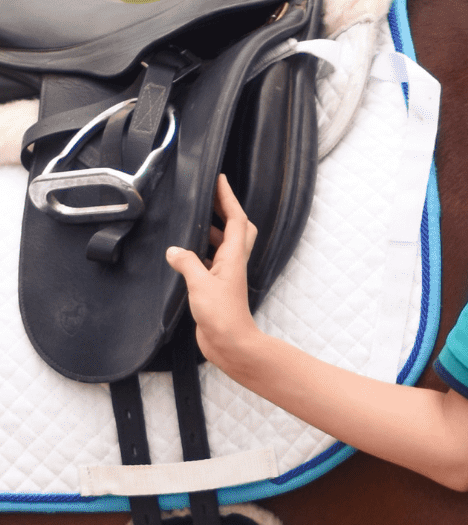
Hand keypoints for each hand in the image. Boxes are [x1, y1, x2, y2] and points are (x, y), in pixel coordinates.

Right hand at [165, 174, 258, 372]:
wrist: (231, 345)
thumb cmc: (222, 316)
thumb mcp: (200, 284)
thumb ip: (186, 263)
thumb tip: (174, 251)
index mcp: (234, 258)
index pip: (236, 219)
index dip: (229, 198)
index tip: (220, 180)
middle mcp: (233, 264)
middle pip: (236, 229)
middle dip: (225, 210)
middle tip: (208, 196)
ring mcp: (226, 277)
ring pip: (223, 246)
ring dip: (212, 231)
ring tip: (195, 219)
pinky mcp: (216, 289)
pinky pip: (210, 263)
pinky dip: (200, 253)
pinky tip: (185, 253)